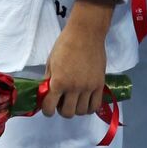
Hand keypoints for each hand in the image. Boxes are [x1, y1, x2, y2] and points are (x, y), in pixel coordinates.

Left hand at [41, 0, 114, 118]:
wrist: (86, 33)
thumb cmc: (65, 44)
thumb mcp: (51, 61)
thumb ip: (49, 80)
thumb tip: (46, 93)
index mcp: (59, 82)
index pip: (50, 108)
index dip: (47, 111)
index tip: (48, 108)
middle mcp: (74, 87)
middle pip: (67, 113)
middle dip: (61, 110)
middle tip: (61, 102)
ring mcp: (88, 87)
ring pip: (82, 111)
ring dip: (76, 109)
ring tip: (74, 100)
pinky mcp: (100, 84)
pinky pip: (95, 105)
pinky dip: (89, 108)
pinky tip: (85, 101)